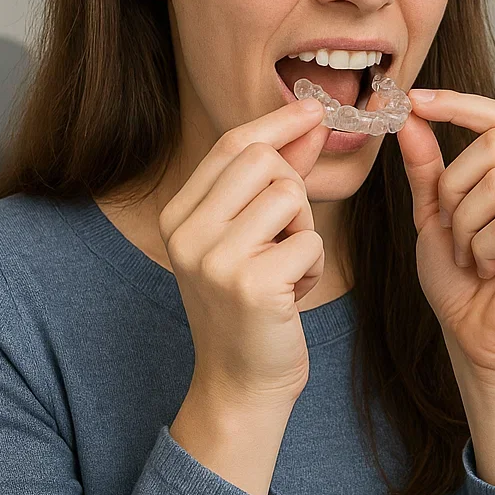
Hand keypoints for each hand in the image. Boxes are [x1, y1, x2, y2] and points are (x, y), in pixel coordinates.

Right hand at [159, 97, 329, 411]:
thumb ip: (275, 176)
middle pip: (262, 160)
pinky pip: (309, 241)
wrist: (240, 383)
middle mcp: (186, 232)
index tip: (316, 110)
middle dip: (293, 188)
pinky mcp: (251, 284)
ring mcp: (214, 258)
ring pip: (290, 196)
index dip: (279, 123)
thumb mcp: (251, 234)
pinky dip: (313, 265)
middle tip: (287, 233)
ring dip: (304, 231)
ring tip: (286, 267)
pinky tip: (292, 293)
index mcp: (178, 214)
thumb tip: (309, 119)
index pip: (231, 144)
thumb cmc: (251, 304)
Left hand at [397, 89, 494, 379]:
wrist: (475, 340)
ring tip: (470, 254)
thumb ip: (428, 168)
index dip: (459, 104)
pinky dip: (480, 249)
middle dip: (454, 187)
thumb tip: (411, 116)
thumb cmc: (461, 282)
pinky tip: (486, 269)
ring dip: (465, 224)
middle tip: (452, 229)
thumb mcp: (436, 215)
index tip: (415, 101)